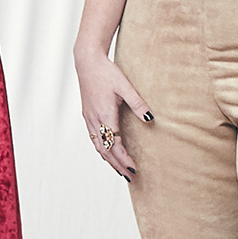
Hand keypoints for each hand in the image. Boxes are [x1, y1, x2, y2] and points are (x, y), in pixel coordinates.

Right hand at [74, 44, 148, 180]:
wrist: (87, 61)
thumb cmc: (106, 72)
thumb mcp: (125, 87)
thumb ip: (138, 103)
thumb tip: (150, 118)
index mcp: (105, 115)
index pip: (115, 145)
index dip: (124, 158)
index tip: (134, 169)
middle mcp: (95, 120)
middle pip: (105, 150)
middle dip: (117, 165)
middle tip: (129, 176)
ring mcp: (89, 118)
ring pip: (98, 146)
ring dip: (109, 160)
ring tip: (119, 169)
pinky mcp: (87, 115)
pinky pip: (94, 138)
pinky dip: (101, 149)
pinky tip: (107, 152)